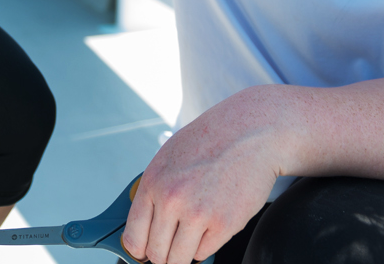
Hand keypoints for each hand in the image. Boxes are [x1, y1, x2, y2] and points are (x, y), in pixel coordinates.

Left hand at [122, 88, 282, 263]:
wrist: (250, 133)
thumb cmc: (209, 142)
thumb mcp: (168, 158)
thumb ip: (154, 192)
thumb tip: (144, 227)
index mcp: (154, 183)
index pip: (133, 236)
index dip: (138, 250)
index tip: (143, 252)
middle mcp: (172, 200)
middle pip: (156, 253)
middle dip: (162, 254)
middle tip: (170, 246)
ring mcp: (198, 213)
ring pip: (178, 260)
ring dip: (182, 255)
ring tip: (189, 239)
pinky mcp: (225, 224)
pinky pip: (203, 253)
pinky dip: (204, 245)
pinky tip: (209, 225)